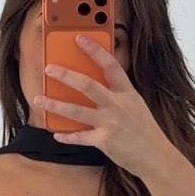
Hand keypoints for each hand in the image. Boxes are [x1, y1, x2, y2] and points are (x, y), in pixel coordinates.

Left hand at [36, 35, 170, 180]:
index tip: (79, 39)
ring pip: (76, 110)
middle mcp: (118, 105)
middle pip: (88, 85)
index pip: (110, 65)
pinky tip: (56, 134)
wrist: (156, 157)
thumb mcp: (136, 106)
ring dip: (55, 104)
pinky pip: (80, 137)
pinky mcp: (104, 141)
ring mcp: (111, 123)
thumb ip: (117, 94)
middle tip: (49, 68)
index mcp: (128, 93)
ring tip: (38, 99)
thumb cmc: (144, 130)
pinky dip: (67, 136)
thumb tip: (92, 85)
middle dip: (66, 75)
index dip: (94, 50)